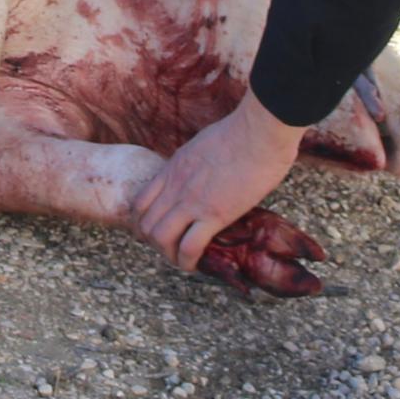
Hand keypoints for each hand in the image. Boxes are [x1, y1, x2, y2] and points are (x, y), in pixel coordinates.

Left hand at [136, 92, 304, 272]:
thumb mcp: (203, 144)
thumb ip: (196, 162)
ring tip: (182, 260)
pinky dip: (187, 261)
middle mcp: (175, 186)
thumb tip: (205, 172)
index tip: (159, 231)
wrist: (258, 132)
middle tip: (171, 249)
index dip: (144, 223)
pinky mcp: (214, 214)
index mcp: (173, 168)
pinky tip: (195, 265)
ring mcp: (191, 200)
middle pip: (145, 224)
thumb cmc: (242, 132)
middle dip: (154, 243)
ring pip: (160, 238)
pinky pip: (189, 246)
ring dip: (169, 255)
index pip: (141, 201)